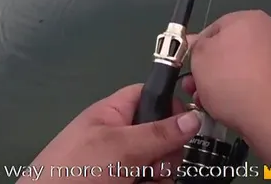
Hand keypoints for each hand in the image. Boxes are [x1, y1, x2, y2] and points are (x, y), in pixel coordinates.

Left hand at [21, 84, 202, 183]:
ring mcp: (126, 168)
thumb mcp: (117, 146)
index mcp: (114, 115)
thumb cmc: (76, 170)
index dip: (170, 106)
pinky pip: (155, 183)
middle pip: (164, 137)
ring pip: (163, 167)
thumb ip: (157, 133)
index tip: (186, 124)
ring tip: (141, 182)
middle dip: (167, 153)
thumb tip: (195, 117)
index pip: (150, 96)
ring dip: (160, 177)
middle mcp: (123, 140)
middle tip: (153, 165)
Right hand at [184, 10, 270, 138]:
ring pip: (241, 70)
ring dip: (222, 86)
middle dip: (208, 72)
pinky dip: (243, 95)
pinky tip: (232, 111)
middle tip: (194, 91)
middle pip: (228, 51)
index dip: (196, 50)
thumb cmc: (234, 80)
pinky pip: (257, 85)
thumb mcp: (200, 58)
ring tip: (210, 106)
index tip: (188, 70)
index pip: (213, 29)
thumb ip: (195, 47)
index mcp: (249, 18)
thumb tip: (195, 43)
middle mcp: (269, 33)